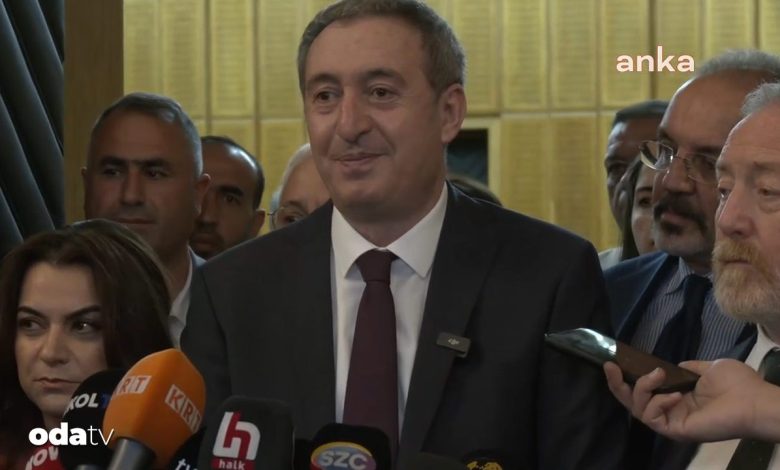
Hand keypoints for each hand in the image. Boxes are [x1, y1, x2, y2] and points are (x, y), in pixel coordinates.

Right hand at [604, 359, 767, 441]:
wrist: (753, 400)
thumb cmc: (736, 384)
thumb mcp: (706, 368)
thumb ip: (685, 369)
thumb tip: (670, 367)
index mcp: (677, 397)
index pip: (644, 391)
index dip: (627, 377)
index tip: (615, 360)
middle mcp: (670, 410)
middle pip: (631, 402)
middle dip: (617, 384)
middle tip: (611, 366)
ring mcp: (671, 422)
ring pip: (637, 409)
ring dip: (642, 387)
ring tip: (659, 375)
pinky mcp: (675, 430)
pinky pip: (652, 418)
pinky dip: (657, 402)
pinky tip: (674, 394)